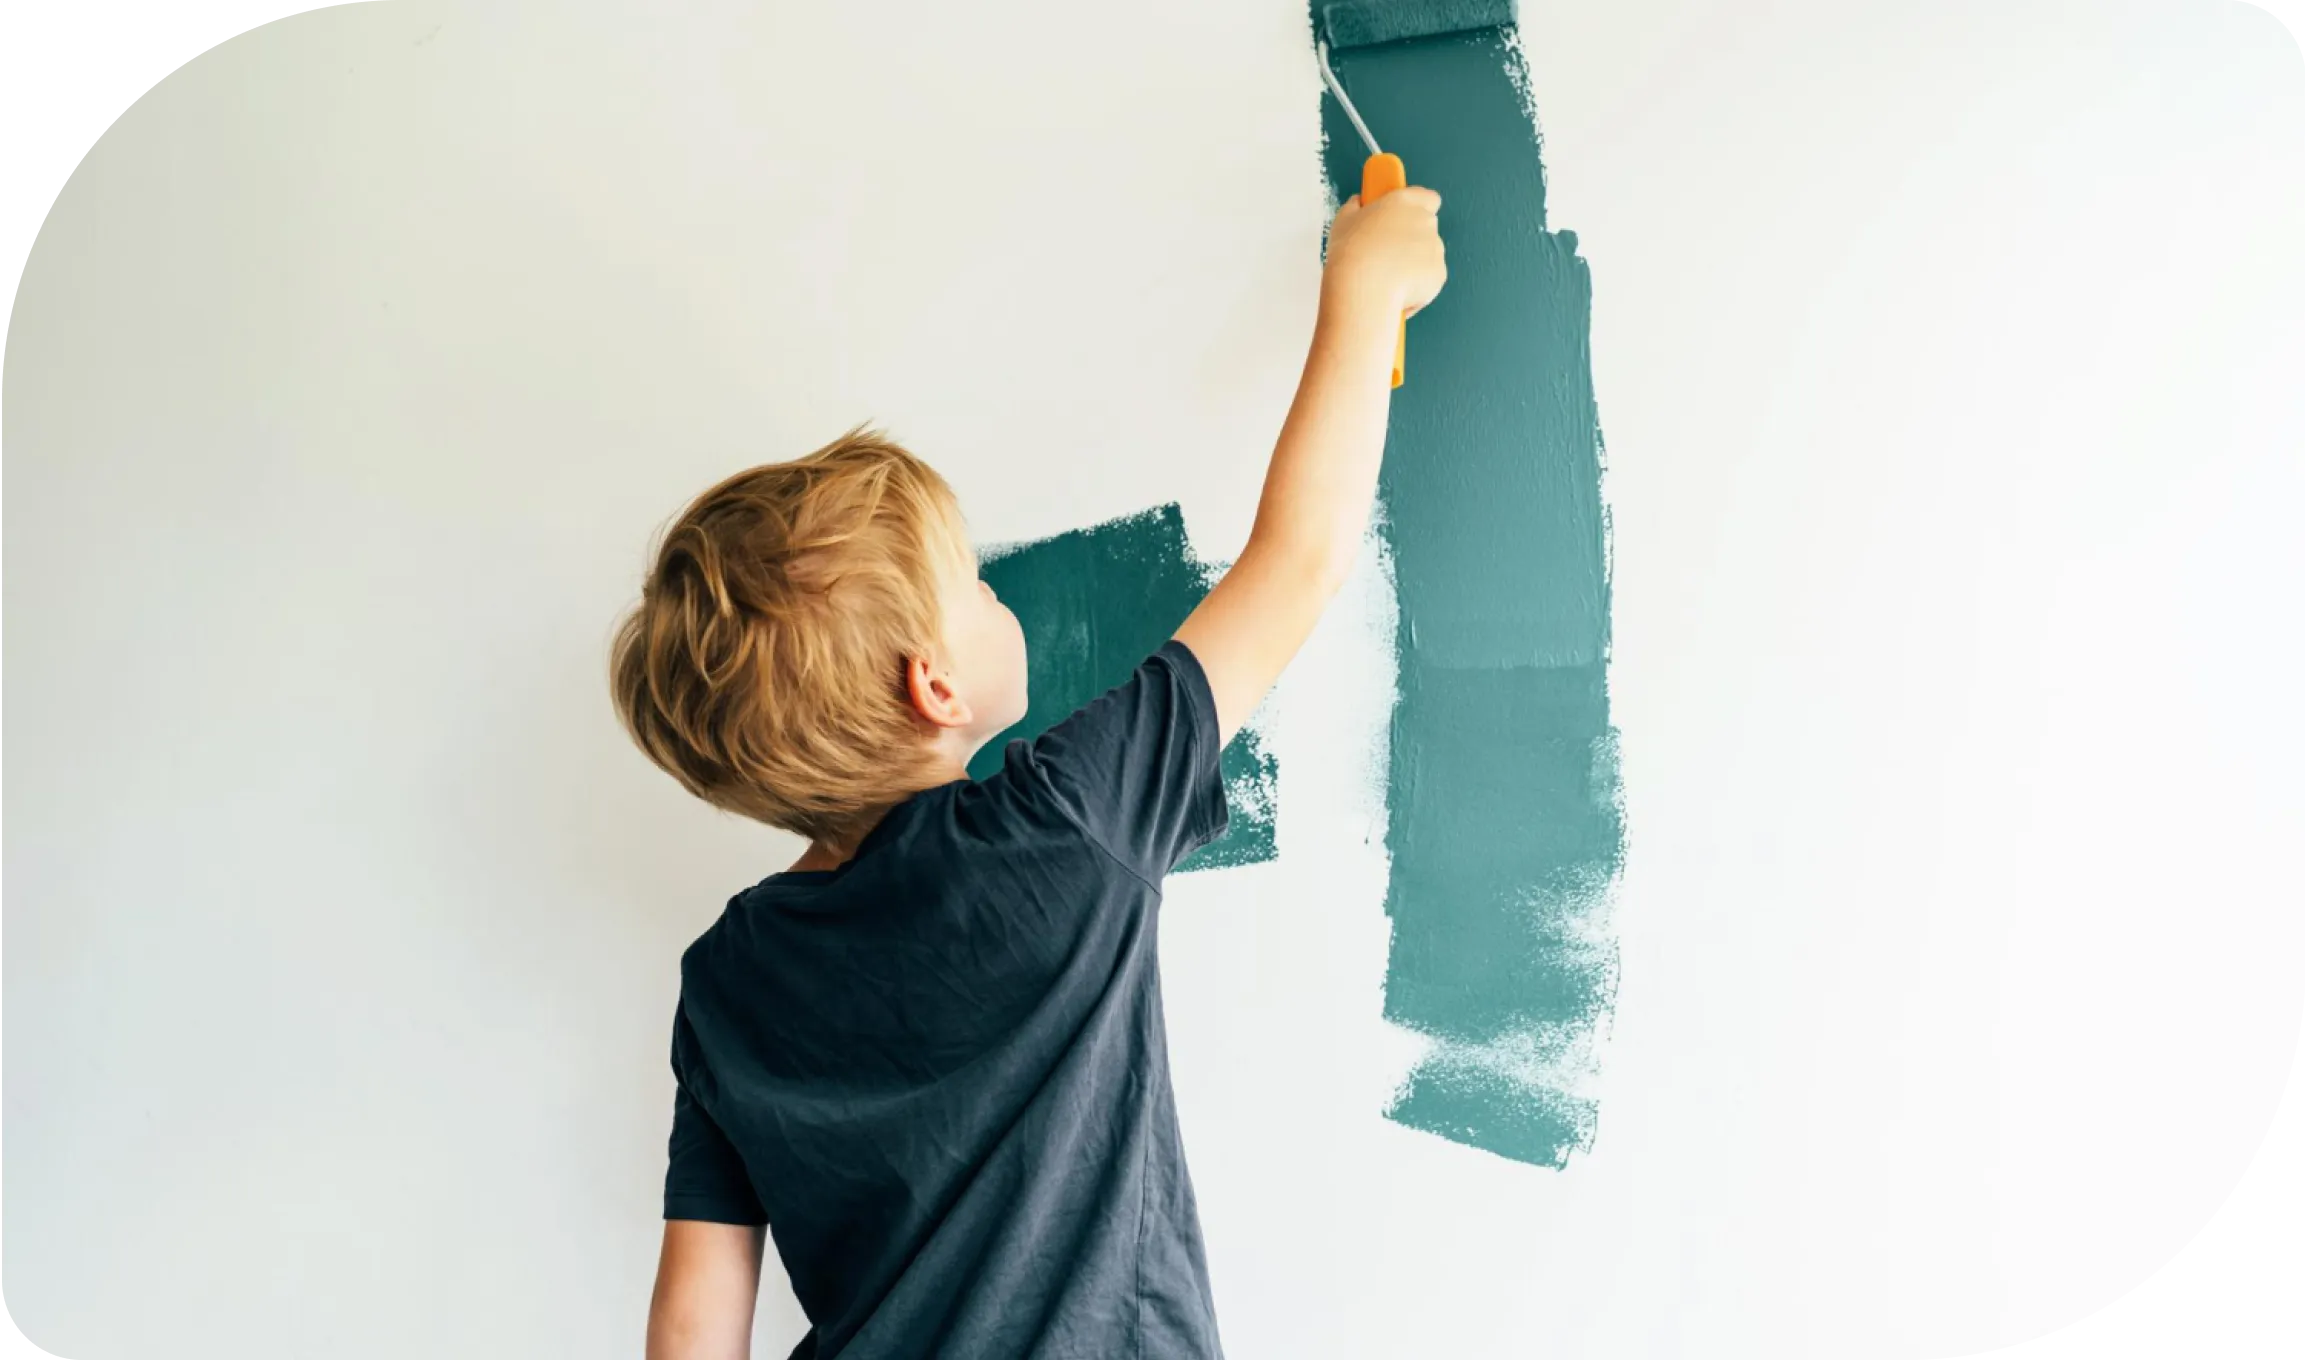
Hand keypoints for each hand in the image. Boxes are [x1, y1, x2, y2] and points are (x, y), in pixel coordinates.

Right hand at [1321, 186, 1446, 316]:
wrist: (1362, 288)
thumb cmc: (1350, 252)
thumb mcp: (1344, 221)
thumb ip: (1356, 207)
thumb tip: (1358, 203)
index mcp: (1404, 201)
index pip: (1428, 197)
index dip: (1418, 207)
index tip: (1403, 216)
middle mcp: (1425, 220)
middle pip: (1426, 226)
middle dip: (1412, 237)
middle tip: (1388, 250)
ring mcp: (1435, 248)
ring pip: (1428, 253)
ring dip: (1413, 261)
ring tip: (1386, 275)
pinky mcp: (1439, 274)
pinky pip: (1429, 277)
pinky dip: (1417, 284)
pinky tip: (1394, 289)